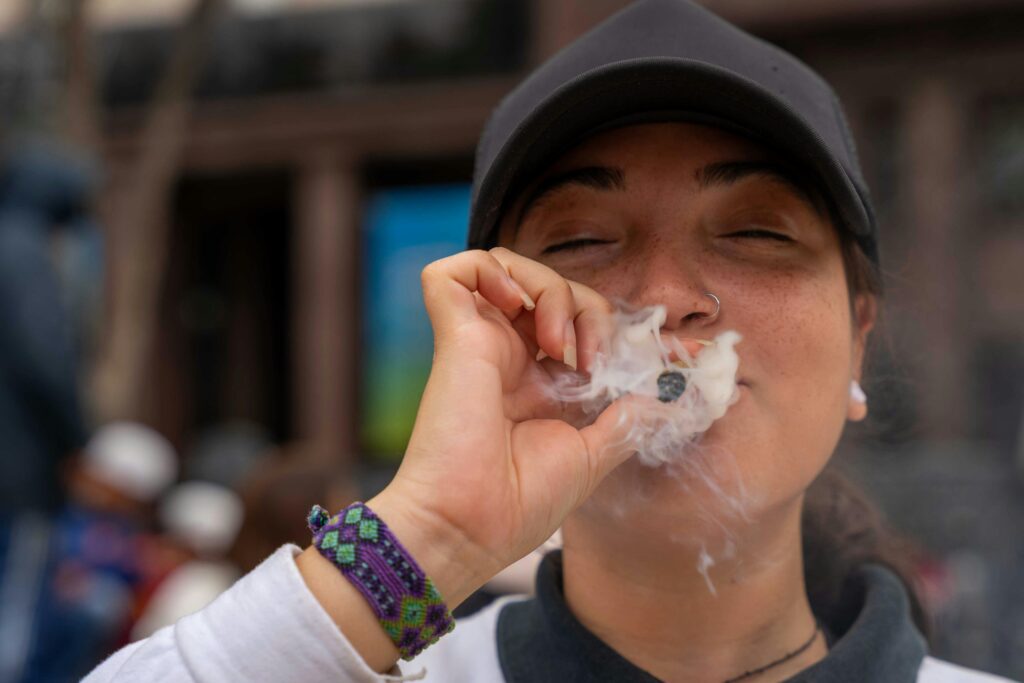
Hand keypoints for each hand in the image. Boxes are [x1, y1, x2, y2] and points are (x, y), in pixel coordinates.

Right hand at [370, 247, 643, 604]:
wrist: (471, 526)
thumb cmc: (520, 503)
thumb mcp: (594, 454)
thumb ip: (630, 416)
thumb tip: (674, 391)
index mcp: (542, 384)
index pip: (586, 328)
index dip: (630, 328)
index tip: (689, 350)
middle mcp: (511, 356)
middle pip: (556, 291)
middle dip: (592, 310)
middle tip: (594, 361)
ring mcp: (480, 342)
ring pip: (511, 268)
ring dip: (551, 289)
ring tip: (558, 343)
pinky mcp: (452, 334)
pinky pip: (452, 272)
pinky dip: (488, 271)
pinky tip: (514, 306)